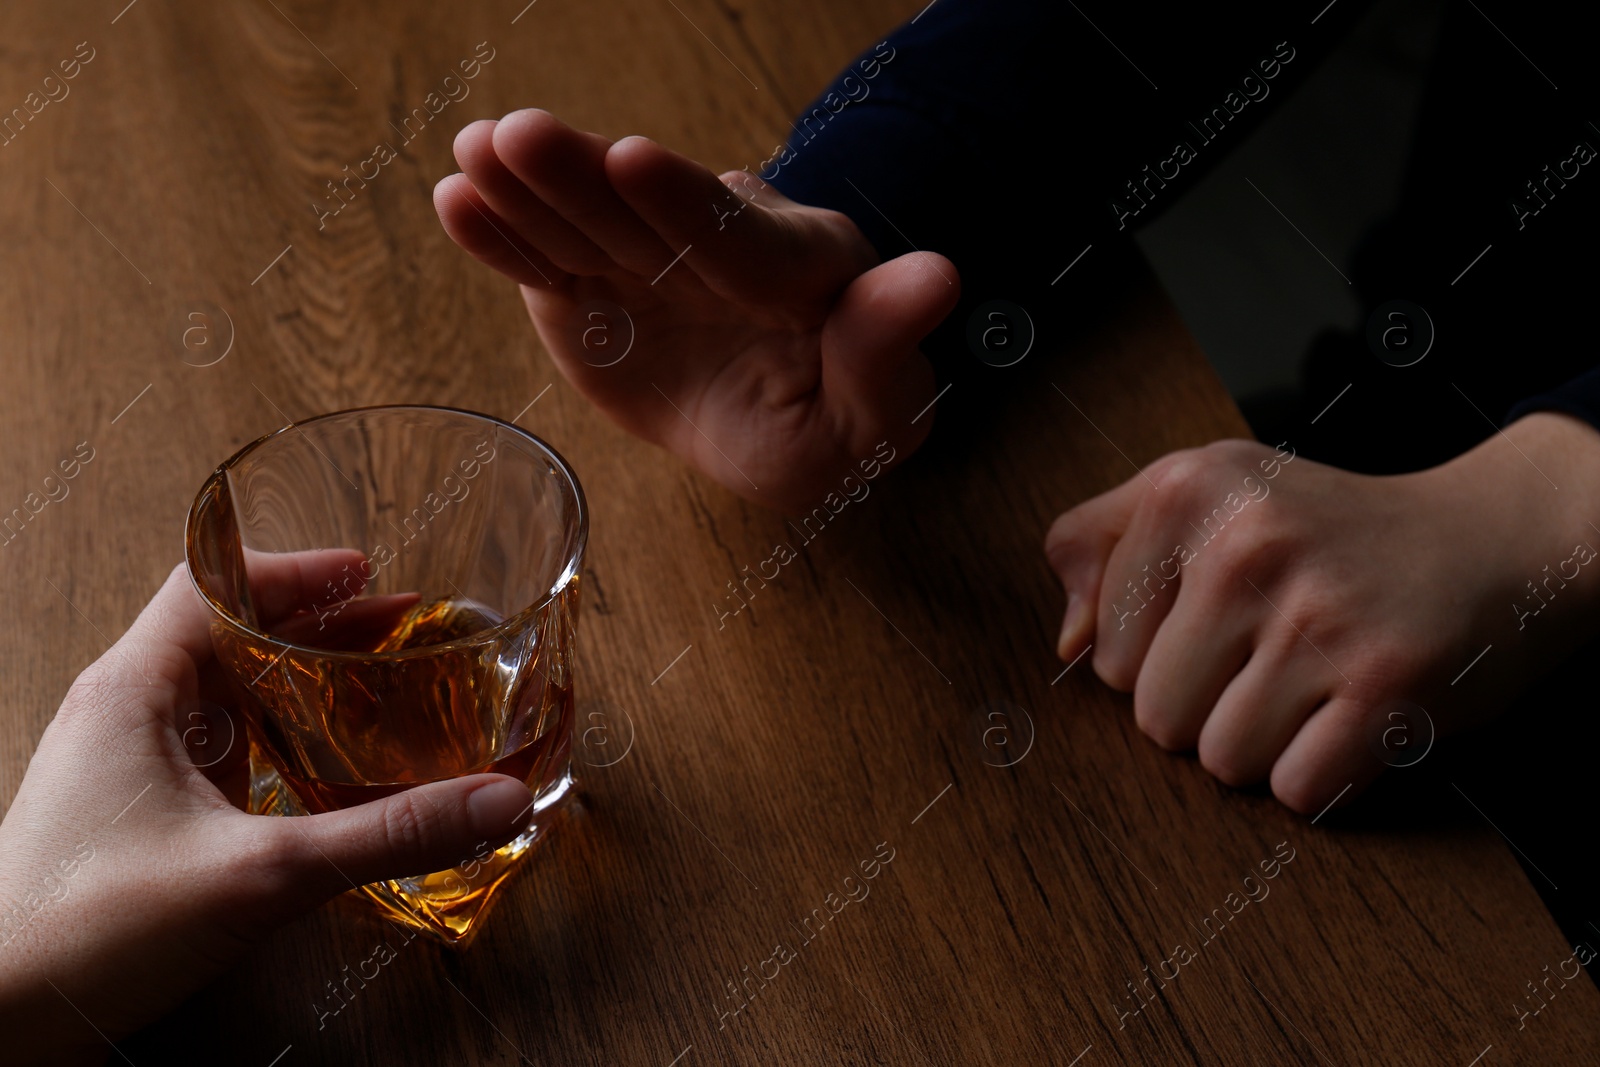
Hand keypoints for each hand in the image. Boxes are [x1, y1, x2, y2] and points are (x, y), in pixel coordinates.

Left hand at [0, 560, 536, 1064]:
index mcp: (134, 689)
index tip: (367, 576)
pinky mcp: (134, 815)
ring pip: (221, 692)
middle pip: (226, 632)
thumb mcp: (261, 873)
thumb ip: (386, 834)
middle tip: (394, 633)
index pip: (213, 581)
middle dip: (316, 626)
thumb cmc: (83, 933)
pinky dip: (272, 741)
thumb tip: (494, 800)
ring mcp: (124, 764)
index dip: (295, 569)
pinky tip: (320, 773)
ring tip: (372, 690)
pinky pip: (212, 749)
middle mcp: (123, 712)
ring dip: (295, 684)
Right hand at [434, 109, 959, 511]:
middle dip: (584, 177)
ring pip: (588, 223)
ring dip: (531, 189)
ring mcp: (650, 261)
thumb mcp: (873, 419)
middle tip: (522, 136)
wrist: (774, 425)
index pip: (740, 241)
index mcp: (800, 271)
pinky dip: (505, 238)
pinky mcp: (596, 283)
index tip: (631, 161)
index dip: (684, 205)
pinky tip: (458, 202)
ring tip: (476, 151)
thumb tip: (938, 277)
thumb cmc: (835, 427)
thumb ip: (888, 350)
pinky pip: (548, 260)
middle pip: (647, 215)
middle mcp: (719, 247)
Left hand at [1044, 414, 1599, 812]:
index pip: (1103, 652)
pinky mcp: (1386, 685)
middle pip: (1154, 715)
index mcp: (1189, 490)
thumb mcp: (1209, 492)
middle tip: (1268, 661)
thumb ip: (1105, 546)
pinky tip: (1347, 717)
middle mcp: (1247, 542)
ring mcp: (1318, 614)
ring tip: (1308, 685)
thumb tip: (1066, 644)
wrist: (1492, 539)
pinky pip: (1295, 789)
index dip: (1156, 658)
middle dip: (1205, 709)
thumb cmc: (1328, 530)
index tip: (1215, 624)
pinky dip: (1320, 774)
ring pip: (1220, 760)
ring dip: (1262, 746)